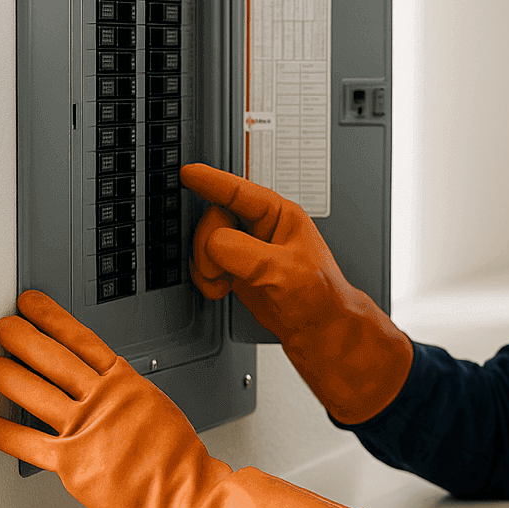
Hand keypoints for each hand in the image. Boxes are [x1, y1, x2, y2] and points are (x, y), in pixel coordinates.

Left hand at [0, 290, 355, 507]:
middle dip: (23, 338)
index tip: (33, 305)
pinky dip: (4, 434)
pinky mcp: (73, 462)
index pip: (81, 340)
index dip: (52, 318)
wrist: (187, 496)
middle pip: (53, 358)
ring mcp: (87, 429)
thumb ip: (125, 396)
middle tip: (5, 327)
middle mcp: (104, 400)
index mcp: (125, 383)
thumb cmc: (178, 460)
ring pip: (36, 392)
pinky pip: (28, 444)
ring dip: (8, 375)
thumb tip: (105, 387)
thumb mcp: (157, 409)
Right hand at [180, 163, 411, 424]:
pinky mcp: (238, 271)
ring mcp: (249, 250)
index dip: (211, 181)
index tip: (188, 173)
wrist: (320, 334)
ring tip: (223, 283)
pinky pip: (205, 263)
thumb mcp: (282, 271)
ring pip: (205, 241)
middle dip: (208, 245)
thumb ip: (243, 251)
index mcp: (281, 216)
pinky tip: (220, 290)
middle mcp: (263, 229)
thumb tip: (213, 245)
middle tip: (219, 269)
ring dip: (206, 265)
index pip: (239, 191)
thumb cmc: (319, 300)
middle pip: (214, 218)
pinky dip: (206, 278)